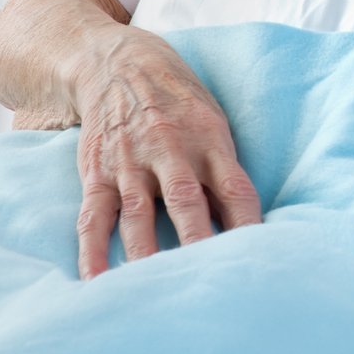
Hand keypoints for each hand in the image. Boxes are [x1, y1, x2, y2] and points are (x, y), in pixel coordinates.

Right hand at [69, 27, 261, 278]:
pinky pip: (94, 217)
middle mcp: (171, 150)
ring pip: (140, 215)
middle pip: (188, 202)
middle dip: (199, 241)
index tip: (260, 255)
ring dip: (147, 254)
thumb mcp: (213, 123)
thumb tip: (244, 225)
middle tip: (211, 279)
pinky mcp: (98, 173)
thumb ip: (223, 171)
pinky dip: (94, 250)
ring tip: (155, 290)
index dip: (247, 222)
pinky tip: (96, 281)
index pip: (235, 187)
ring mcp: (131, 163)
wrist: (118, 63)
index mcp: (209, 139)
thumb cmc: (180, 103)